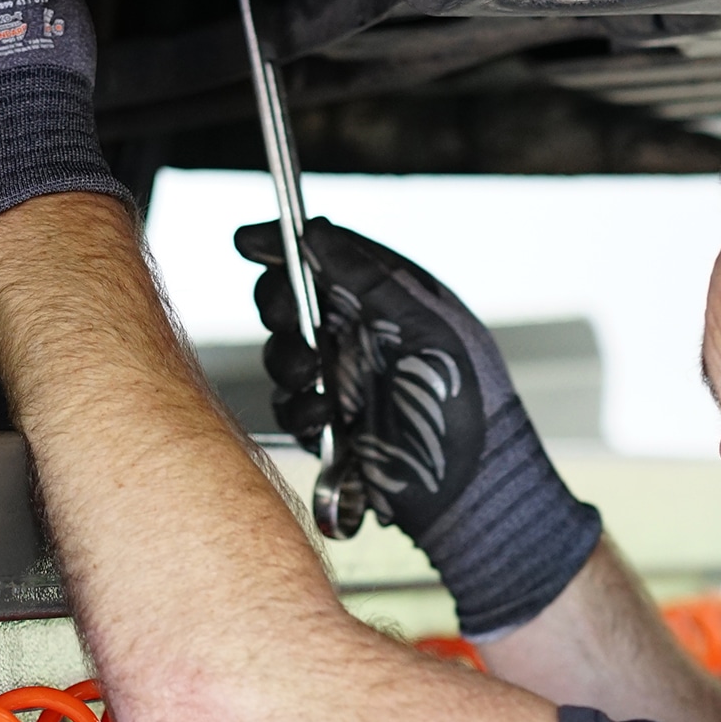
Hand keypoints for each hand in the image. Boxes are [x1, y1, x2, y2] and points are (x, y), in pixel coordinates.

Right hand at [235, 218, 599, 638]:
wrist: (472, 491)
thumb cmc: (468, 403)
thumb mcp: (425, 328)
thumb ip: (367, 278)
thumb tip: (314, 231)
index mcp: (392, 298)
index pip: (328, 256)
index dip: (285, 246)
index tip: (248, 243)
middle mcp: (366, 333)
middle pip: (293, 301)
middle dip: (281, 310)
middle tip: (292, 324)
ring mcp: (347, 378)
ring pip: (284, 354)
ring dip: (288, 364)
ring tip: (313, 379)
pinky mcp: (334, 423)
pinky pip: (291, 406)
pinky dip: (299, 410)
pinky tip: (325, 420)